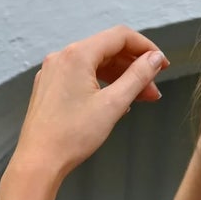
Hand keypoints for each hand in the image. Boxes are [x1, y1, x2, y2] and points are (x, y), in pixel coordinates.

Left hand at [7, 26, 166, 190]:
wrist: (38, 162)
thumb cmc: (72, 136)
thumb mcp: (113, 104)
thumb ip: (138, 76)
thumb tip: (155, 59)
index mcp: (77, 55)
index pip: (120, 36)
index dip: (146, 48)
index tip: (162, 65)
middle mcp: (62, 57)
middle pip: (108, 50)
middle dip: (134, 67)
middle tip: (154, 89)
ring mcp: (53, 73)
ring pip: (95, 65)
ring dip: (120, 78)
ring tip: (140, 98)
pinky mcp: (49, 88)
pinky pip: (81, 77)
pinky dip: (102, 85)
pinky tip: (116, 103)